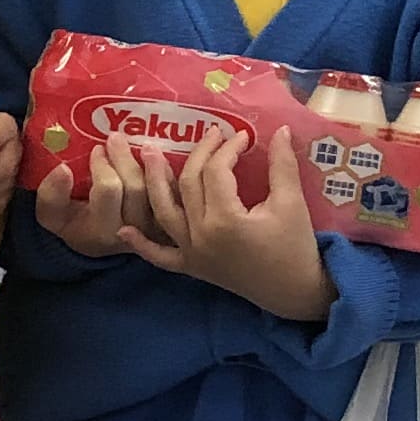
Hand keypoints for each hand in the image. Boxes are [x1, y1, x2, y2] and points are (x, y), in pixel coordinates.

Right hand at [33, 135, 174, 259]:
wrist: (98, 241)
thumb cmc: (72, 222)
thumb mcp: (51, 215)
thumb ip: (51, 194)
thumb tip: (63, 169)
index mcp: (101, 229)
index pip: (108, 191)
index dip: (102, 166)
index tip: (96, 150)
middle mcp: (132, 231)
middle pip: (136, 188)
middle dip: (125, 158)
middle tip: (115, 136)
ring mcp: (154, 227)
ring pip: (159, 190)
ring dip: (153, 163)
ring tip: (143, 143)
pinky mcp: (170, 219)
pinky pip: (175, 192)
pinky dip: (168, 172)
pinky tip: (159, 155)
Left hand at [120, 127, 332, 321]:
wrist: (295, 292)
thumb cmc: (296, 247)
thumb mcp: (292, 203)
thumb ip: (282, 164)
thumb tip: (280, 128)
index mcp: (226, 219)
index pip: (217, 171)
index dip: (228, 148)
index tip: (242, 136)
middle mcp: (201, 235)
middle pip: (189, 184)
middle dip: (198, 153)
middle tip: (208, 132)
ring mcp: (192, 253)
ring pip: (164, 212)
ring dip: (154, 183)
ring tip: (147, 154)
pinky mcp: (191, 267)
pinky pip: (160, 256)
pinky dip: (142, 245)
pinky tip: (124, 230)